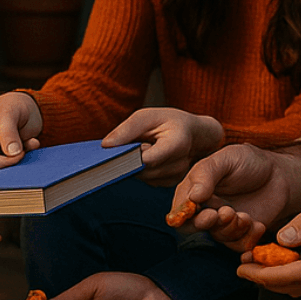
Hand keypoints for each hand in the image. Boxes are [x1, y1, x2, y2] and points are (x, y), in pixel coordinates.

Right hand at [0, 92, 42, 171]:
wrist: (25, 106)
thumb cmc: (12, 105)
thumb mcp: (9, 113)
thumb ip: (9, 133)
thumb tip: (12, 153)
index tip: (19, 154)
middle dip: (8, 163)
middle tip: (25, 152)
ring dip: (17, 161)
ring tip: (30, 143)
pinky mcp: (0, 160)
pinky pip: (10, 167)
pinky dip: (22, 159)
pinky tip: (31, 144)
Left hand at [105, 108, 223, 186]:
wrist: (194, 134)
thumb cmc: (170, 122)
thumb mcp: (149, 116)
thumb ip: (128, 129)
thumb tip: (106, 145)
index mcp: (177, 143)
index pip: (145, 159)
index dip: (129, 156)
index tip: (115, 151)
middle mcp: (180, 165)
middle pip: (142, 170)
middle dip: (129, 160)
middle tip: (125, 147)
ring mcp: (176, 177)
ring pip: (143, 177)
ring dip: (135, 165)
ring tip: (139, 148)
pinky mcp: (170, 183)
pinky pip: (147, 180)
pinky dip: (141, 170)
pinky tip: (144, 157)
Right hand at [172, 144, 293, 250]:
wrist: (280, 174)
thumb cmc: (250, 161)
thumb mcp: (226, 159)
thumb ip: (207, 174)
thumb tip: (192, 197)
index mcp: (194, 190)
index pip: (179, 208)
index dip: (184, 214)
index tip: (198, 209)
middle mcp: (205, 208)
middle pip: (192, 227)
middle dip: (206, 223)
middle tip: (224, 213)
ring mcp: (223, 223)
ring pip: (217, 236)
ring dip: (231, 228)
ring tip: (246, 216)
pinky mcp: (241, 234)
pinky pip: (238, 246)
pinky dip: (248, 238)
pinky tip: (258, 224)